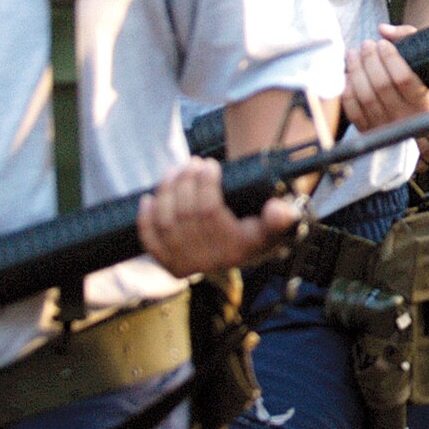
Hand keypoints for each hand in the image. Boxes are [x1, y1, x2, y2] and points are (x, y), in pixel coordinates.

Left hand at [137, 158, 301, 275]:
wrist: (246, 249)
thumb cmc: (261, 228)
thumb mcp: (278, 222)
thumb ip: (283, 216)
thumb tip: (278, 209)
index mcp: (238, 248)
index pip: (209, 212)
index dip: (205, 184)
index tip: (210, 163)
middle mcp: (212, 261)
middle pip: (184, 213)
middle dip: (185, 182)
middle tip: (192, 163)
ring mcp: (189, 265)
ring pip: (166, 222)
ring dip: (167, 192)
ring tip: (176, 171)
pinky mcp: (171, 266)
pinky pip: (151, 241)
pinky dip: (146, 219)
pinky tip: (148, 198)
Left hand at [341, 23, 428, 163]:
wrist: (417, 120)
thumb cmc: (420, 85)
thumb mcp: (424, 63)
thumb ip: (408, 39)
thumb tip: (383, 29)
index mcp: (423, 102)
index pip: (403, 78)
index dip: (390, 57)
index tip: (382, 44)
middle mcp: (405, 117)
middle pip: (381, 85)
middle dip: (369, 59)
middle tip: (366, 45)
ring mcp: (386, 127)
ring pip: (365, 96)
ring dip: (356, 70)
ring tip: (353, 54)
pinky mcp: (369, 131)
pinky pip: (353, 110)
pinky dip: (347, 90)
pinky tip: (347, 75)